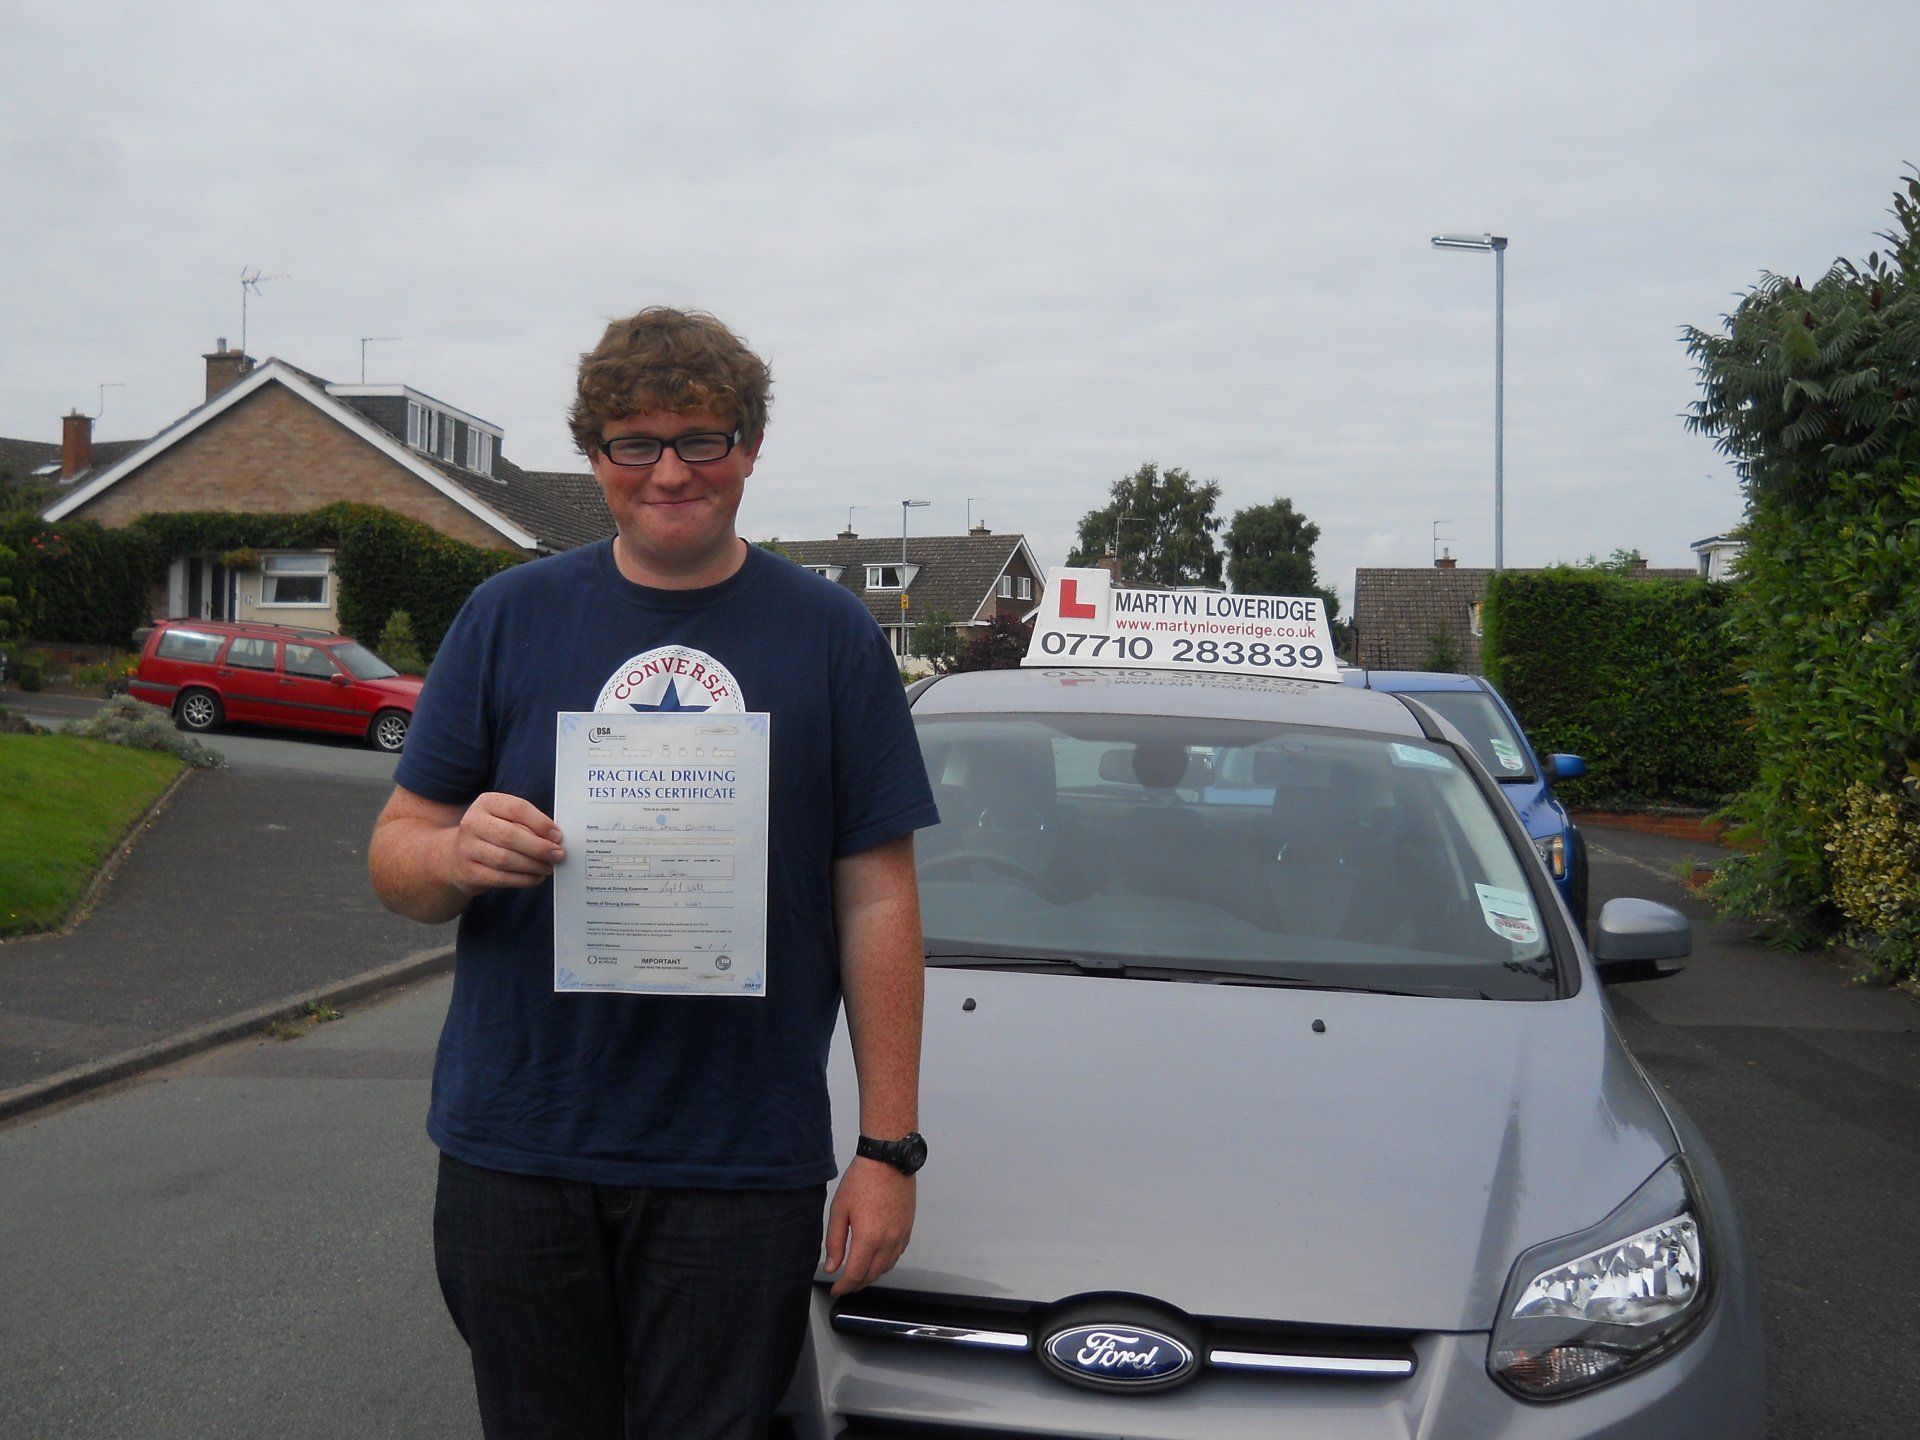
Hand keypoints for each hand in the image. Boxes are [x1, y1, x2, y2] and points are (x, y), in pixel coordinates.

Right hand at [445, 792, 564, 895]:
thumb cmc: (491, 835)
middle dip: (539, 848)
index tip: (558, 836)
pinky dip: (523, 880)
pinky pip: (500, 878)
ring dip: (533, 866)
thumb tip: (555, 839)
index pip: (518, 808)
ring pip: (506, 859)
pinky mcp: (468, 872)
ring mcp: (467, 848)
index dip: (541, 823)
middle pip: (511, 836)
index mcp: (486, 803)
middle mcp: (473, 822)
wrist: (454, 856)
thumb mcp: (505, 819)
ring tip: (548, 868)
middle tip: (558, 855)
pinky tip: (536, 878)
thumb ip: (528, 824)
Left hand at [822, 1157, 915, 1295]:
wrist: (888, 1160)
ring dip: (872, 1275)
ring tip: (860, 1274)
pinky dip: (886, 1262)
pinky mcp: (908, 1227)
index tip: (835, 1290)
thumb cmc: (860, 1181)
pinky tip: (878, 1258)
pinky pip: (898, 1254)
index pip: (855, 1274)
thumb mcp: (839, 1209)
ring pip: (887, 1266)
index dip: (844, 1286)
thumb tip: (832, 1267)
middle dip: (857, 1284)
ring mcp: (901, 1235)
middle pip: (873, 1274)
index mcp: (868, 1239)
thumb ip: (835, 1242)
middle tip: (845, 1285)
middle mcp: (888, 1242)